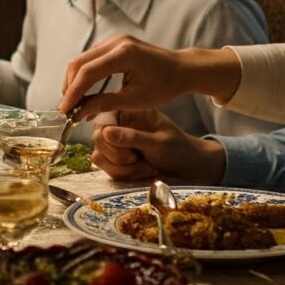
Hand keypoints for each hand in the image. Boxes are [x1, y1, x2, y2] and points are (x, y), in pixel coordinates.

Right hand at [59, 35, 241, 119]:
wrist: (181, 69)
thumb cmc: (164, 86)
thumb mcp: (135, 100)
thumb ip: (105, 104)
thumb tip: (80, 113)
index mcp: (124, 54)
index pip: (88, 73)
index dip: (73, 93)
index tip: (64, 110)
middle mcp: (116, 42)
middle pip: (79, 63)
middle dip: (70, 87)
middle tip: (67, 109)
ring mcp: (114, 40)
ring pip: (82, 60)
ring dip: (74, 81)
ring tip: (74, 103)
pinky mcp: (114, 44)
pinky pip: (91, 58)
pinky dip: (84, 75)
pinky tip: (83, 92)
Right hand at [90, 108, 226, 183]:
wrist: (188, 168)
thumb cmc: (178, 150)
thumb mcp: (159, 142)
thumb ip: (133, 137)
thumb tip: (105, 132)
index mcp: (130, 111)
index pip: (103, 119)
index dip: (106, 136)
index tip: (124, 150)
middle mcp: (119, 124)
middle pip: (96, 138)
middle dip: (117, 155)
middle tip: (137, 158)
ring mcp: (114, 143)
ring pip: (98, 155)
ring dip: (121, 167)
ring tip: (144, 166)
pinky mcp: (114, 159)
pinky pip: (104, 167)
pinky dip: (121, 173)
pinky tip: (139, 171)